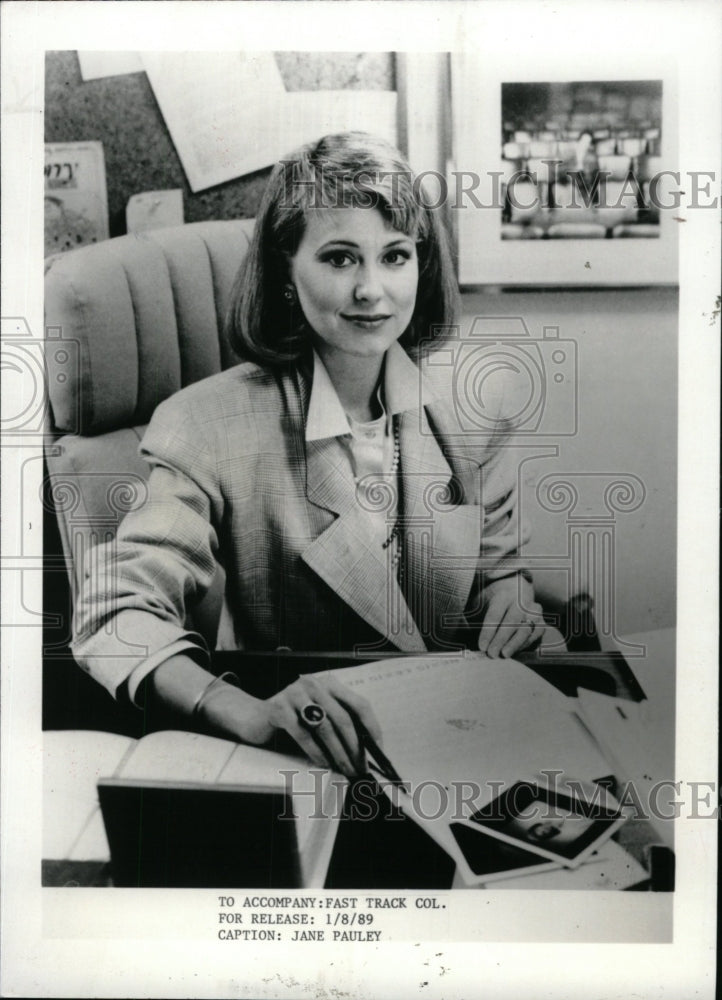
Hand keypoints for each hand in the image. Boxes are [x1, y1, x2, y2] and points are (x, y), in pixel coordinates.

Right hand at [201, 671, 382, 779]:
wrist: (253, 718)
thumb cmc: (292, 721)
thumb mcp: (318, 718)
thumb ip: (339, 725)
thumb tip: (365, 751)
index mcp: (329, 684)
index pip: (359, 704)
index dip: (371, 728)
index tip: (377, 750)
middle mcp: (313, 684)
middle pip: (343, 718)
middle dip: (355, 747)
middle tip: (360, 767)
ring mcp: (294, 693)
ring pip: (325, 727)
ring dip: (339, 753)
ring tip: (346, 770)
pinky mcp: (278, 708)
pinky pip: (303, 734)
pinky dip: (316, 752)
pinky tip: (324, 764)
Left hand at [477, 576, 545, 659]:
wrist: (516, 594)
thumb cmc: (496, 605)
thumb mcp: (484, 605)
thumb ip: (478, 621)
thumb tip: (475, 644)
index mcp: (503, 595)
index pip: (495, 614)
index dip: (488, 632)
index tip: (482, 646)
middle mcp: (521, 601)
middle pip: (511, 621)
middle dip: (500, 640)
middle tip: (492, 654)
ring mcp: (533, 611)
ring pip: (525, 629)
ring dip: (513, 644)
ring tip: (503, 655)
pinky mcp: (541, 621)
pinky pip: (534, 635)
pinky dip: (523, 645)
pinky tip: (513, 652)